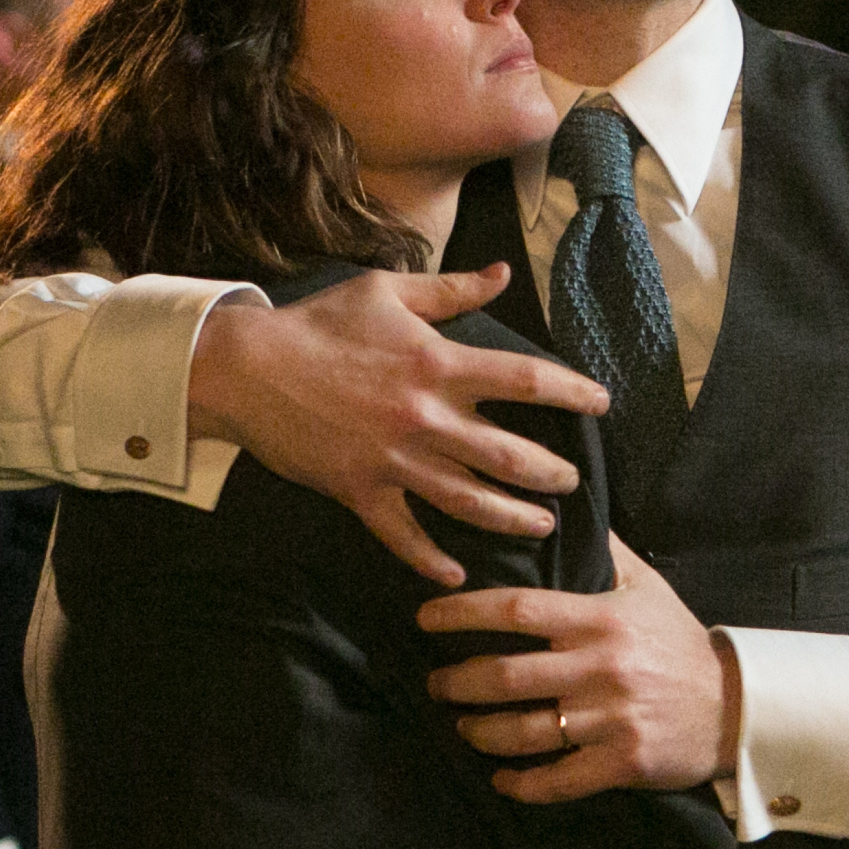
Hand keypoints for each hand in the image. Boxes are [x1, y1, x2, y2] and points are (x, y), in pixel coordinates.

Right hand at [188, 266, 608, 585]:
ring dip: (511, 519)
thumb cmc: (319, 323)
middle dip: (550, 474)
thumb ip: (452, 289)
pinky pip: (403, 535)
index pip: (526, 381)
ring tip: (540, 527)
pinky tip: (455, 576)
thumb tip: (504, 273)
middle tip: (570, 482)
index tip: (601, 403)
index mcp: (439, 364)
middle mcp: (425, 418)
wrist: (246, 368)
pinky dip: (430, 560)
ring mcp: (394, 460)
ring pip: (469, 502)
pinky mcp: (360, 491)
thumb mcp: (388, 292)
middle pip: (509, 455)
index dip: (572, 392)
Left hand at [422, 533, 737, 802]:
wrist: (737, 707)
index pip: (517, 609)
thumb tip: (561, 509)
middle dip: (459, 682)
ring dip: (482, 733)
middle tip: (435, 684)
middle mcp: (601, 667)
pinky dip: (523, 784)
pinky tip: (502, 780)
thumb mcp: (647, 588)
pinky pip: (558, 779)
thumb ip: (604, 553)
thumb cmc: (680, 645)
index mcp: (600, 620)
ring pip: (525, 731)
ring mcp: (611, 718)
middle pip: (508, 676)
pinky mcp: (622, 763)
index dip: (463, 613)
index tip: (426, 618)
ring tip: (462, 727)